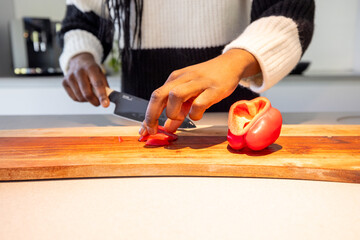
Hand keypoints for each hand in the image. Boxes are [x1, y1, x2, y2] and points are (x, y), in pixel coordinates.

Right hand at [62, 52, 109, 106]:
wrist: (79, 61)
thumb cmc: (92, 70)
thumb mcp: (101, 74)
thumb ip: (105, 87)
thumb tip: (106, 100)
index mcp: (90, 68)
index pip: (97, 84)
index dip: (102, 95)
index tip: (105, 104)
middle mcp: (79, 72)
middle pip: (87, 93)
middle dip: (94, 101)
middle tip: (98, 103)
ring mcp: (70, 77)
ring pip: (80, 97)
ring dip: (87, 100)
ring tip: (91, 95)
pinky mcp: (64, 82)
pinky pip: (74, 98)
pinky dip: (81, 99)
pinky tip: (83, 93)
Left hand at [139, 49, 260, 135]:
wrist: (231, 64)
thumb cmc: (208, 80)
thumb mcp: (190, 94)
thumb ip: (179, 111)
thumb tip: (168, 128)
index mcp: (175, 79)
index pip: (155, 97)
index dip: (147, 116)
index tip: (144, 131)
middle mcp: (183, 79)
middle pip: (159, 95)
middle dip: (152, 115)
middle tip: (153, 129)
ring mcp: (198, 83)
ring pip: (176, 95)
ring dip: (173, 112)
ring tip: (178, 118)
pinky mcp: (214, 89)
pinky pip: (200, 103)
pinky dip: (195, 113)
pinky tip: (197, 115)